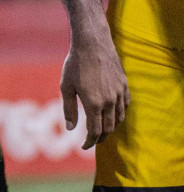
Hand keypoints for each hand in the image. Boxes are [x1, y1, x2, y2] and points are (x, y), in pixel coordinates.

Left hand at [61, 23, 127, 148]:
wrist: (92, 44)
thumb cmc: (75, 64)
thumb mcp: (66, 86)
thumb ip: (69, 109)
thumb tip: (70, 129)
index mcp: (94, 104)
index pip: (95, 131)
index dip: (90, 142)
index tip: (84, 147)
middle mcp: (110, 102)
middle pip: (108, 128)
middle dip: (100, 137)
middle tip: (92, 141)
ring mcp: (119, 94)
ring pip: (119, 118)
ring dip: (111, 127)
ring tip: (102, 130)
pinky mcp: (124, 85)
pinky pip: (125, 105)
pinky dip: (120, 114)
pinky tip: (113, 114)